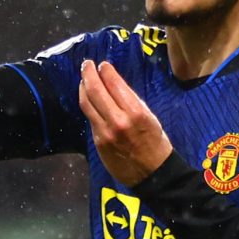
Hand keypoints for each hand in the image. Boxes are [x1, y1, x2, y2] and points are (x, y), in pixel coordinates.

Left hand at [77, 59, 174, 186]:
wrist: (153, 174)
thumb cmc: (156, 144)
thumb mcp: (150, 117)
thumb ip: (131, 101)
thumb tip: (114, 85)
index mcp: (135, 112)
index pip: (114, 84)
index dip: (105, 71)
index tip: (103, 64)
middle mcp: (118, 121)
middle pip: (95, 91)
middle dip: (88, 73)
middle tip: (86, 65)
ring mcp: (105, 132)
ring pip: (87, 104)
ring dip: (83, 88)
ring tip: (83, 79)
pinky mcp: (98, 142)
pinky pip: (90, 118)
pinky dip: (87, 105)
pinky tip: (88, 99)